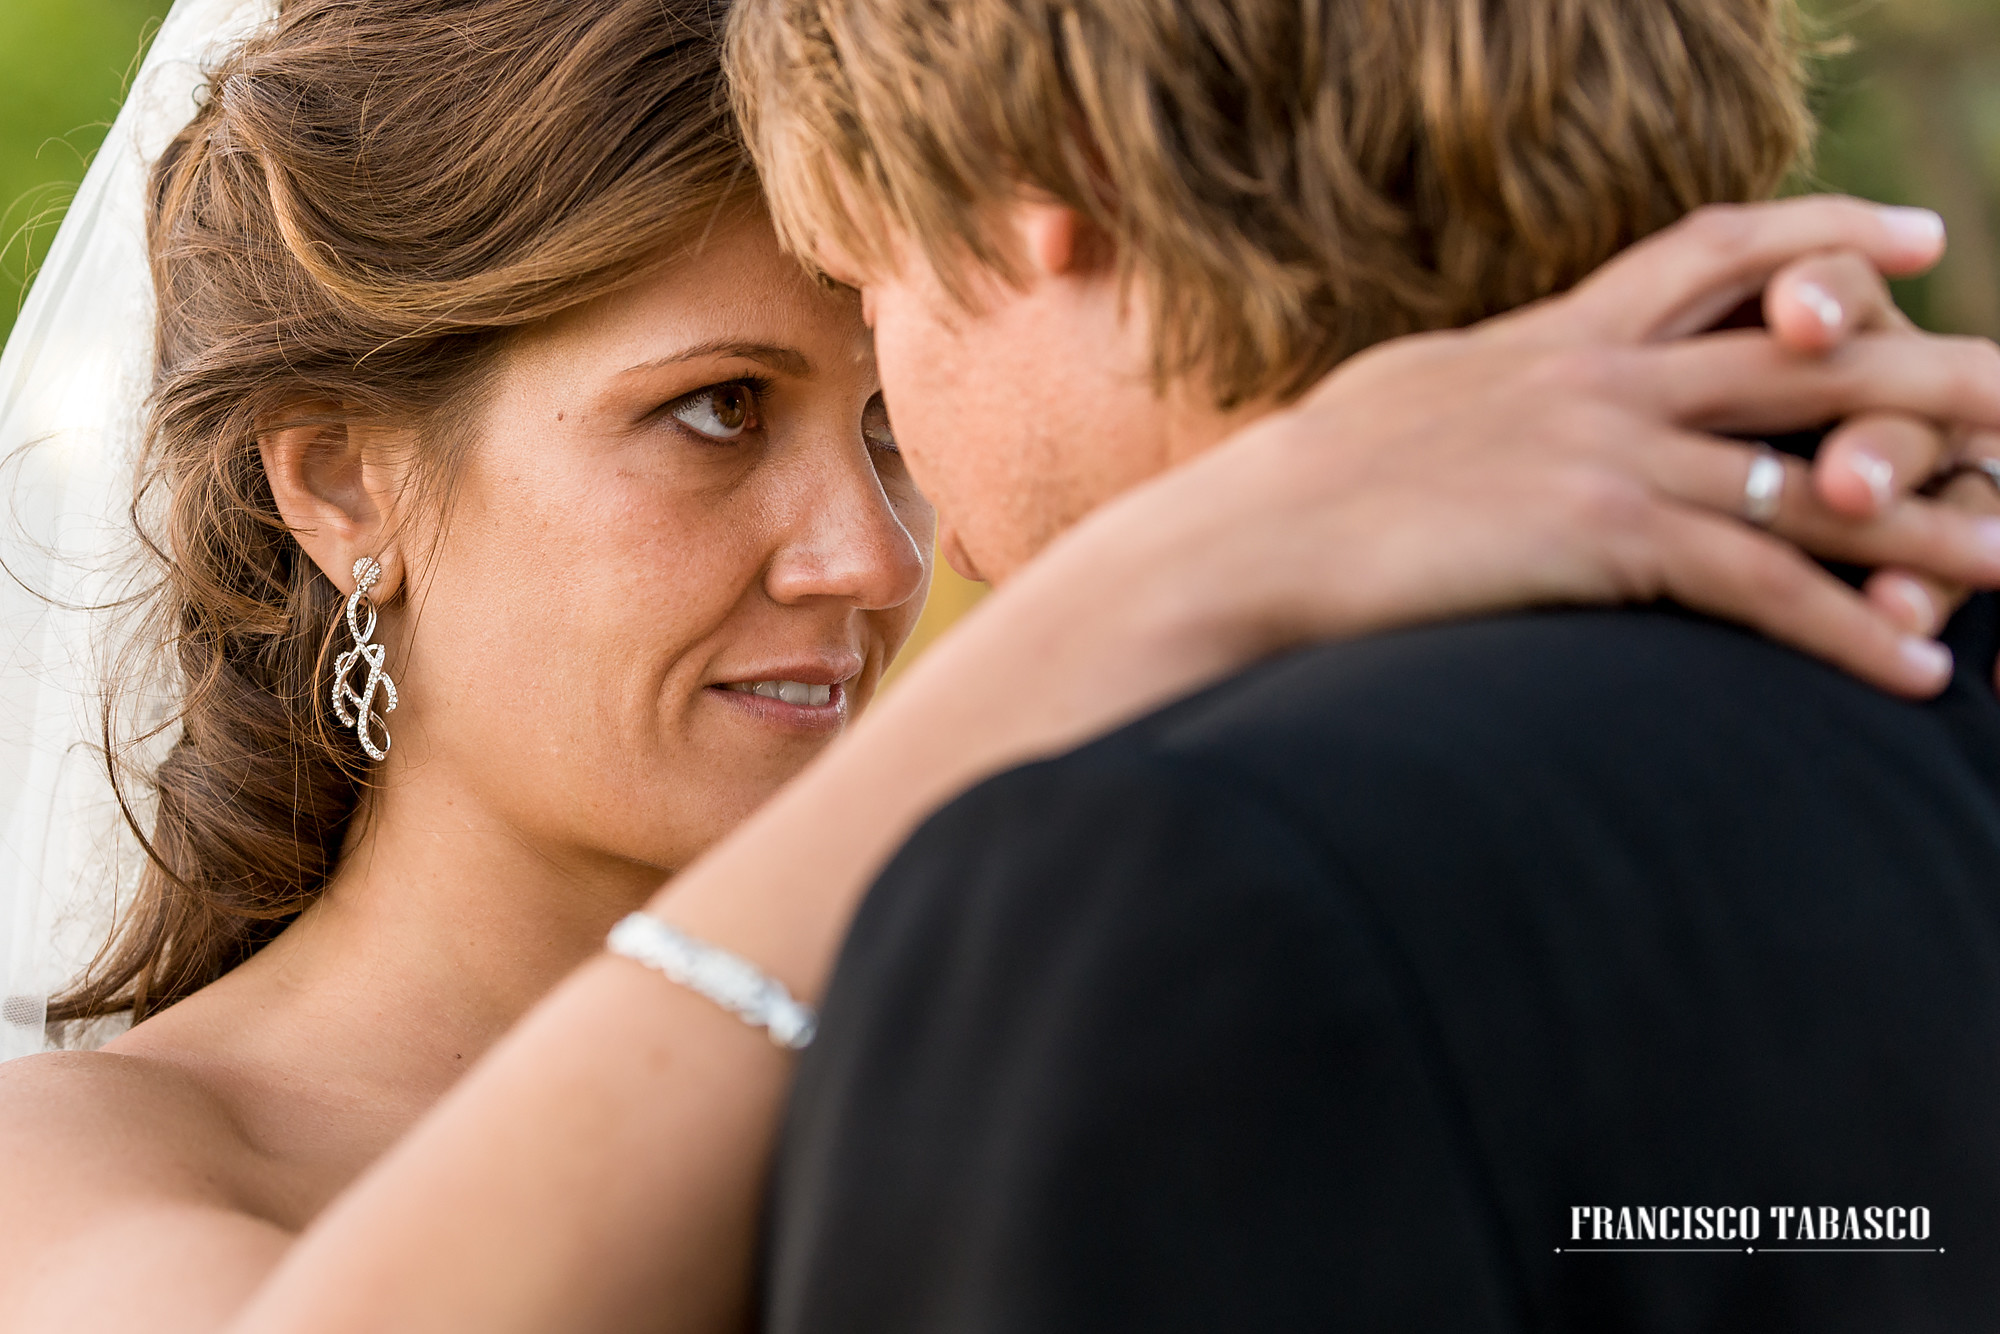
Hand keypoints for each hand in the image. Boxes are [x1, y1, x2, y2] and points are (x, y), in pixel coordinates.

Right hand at [1110, 196, 1999, 698]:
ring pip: (1814, 474)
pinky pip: (1760, 582)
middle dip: (1935, 372)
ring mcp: (1604, 448)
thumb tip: (1466, 399)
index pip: (1710, 250)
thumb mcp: (1393, 405)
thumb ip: (1469, 392)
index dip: (1822, 233)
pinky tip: (1916, 673)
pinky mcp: (1598, 536)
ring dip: (1933, 522)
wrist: (1239, 546)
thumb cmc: (1293, 496)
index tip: (1910, 239)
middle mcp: (1596, 373)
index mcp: (1548, 335)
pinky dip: (1849, 630)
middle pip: (1809, 355)